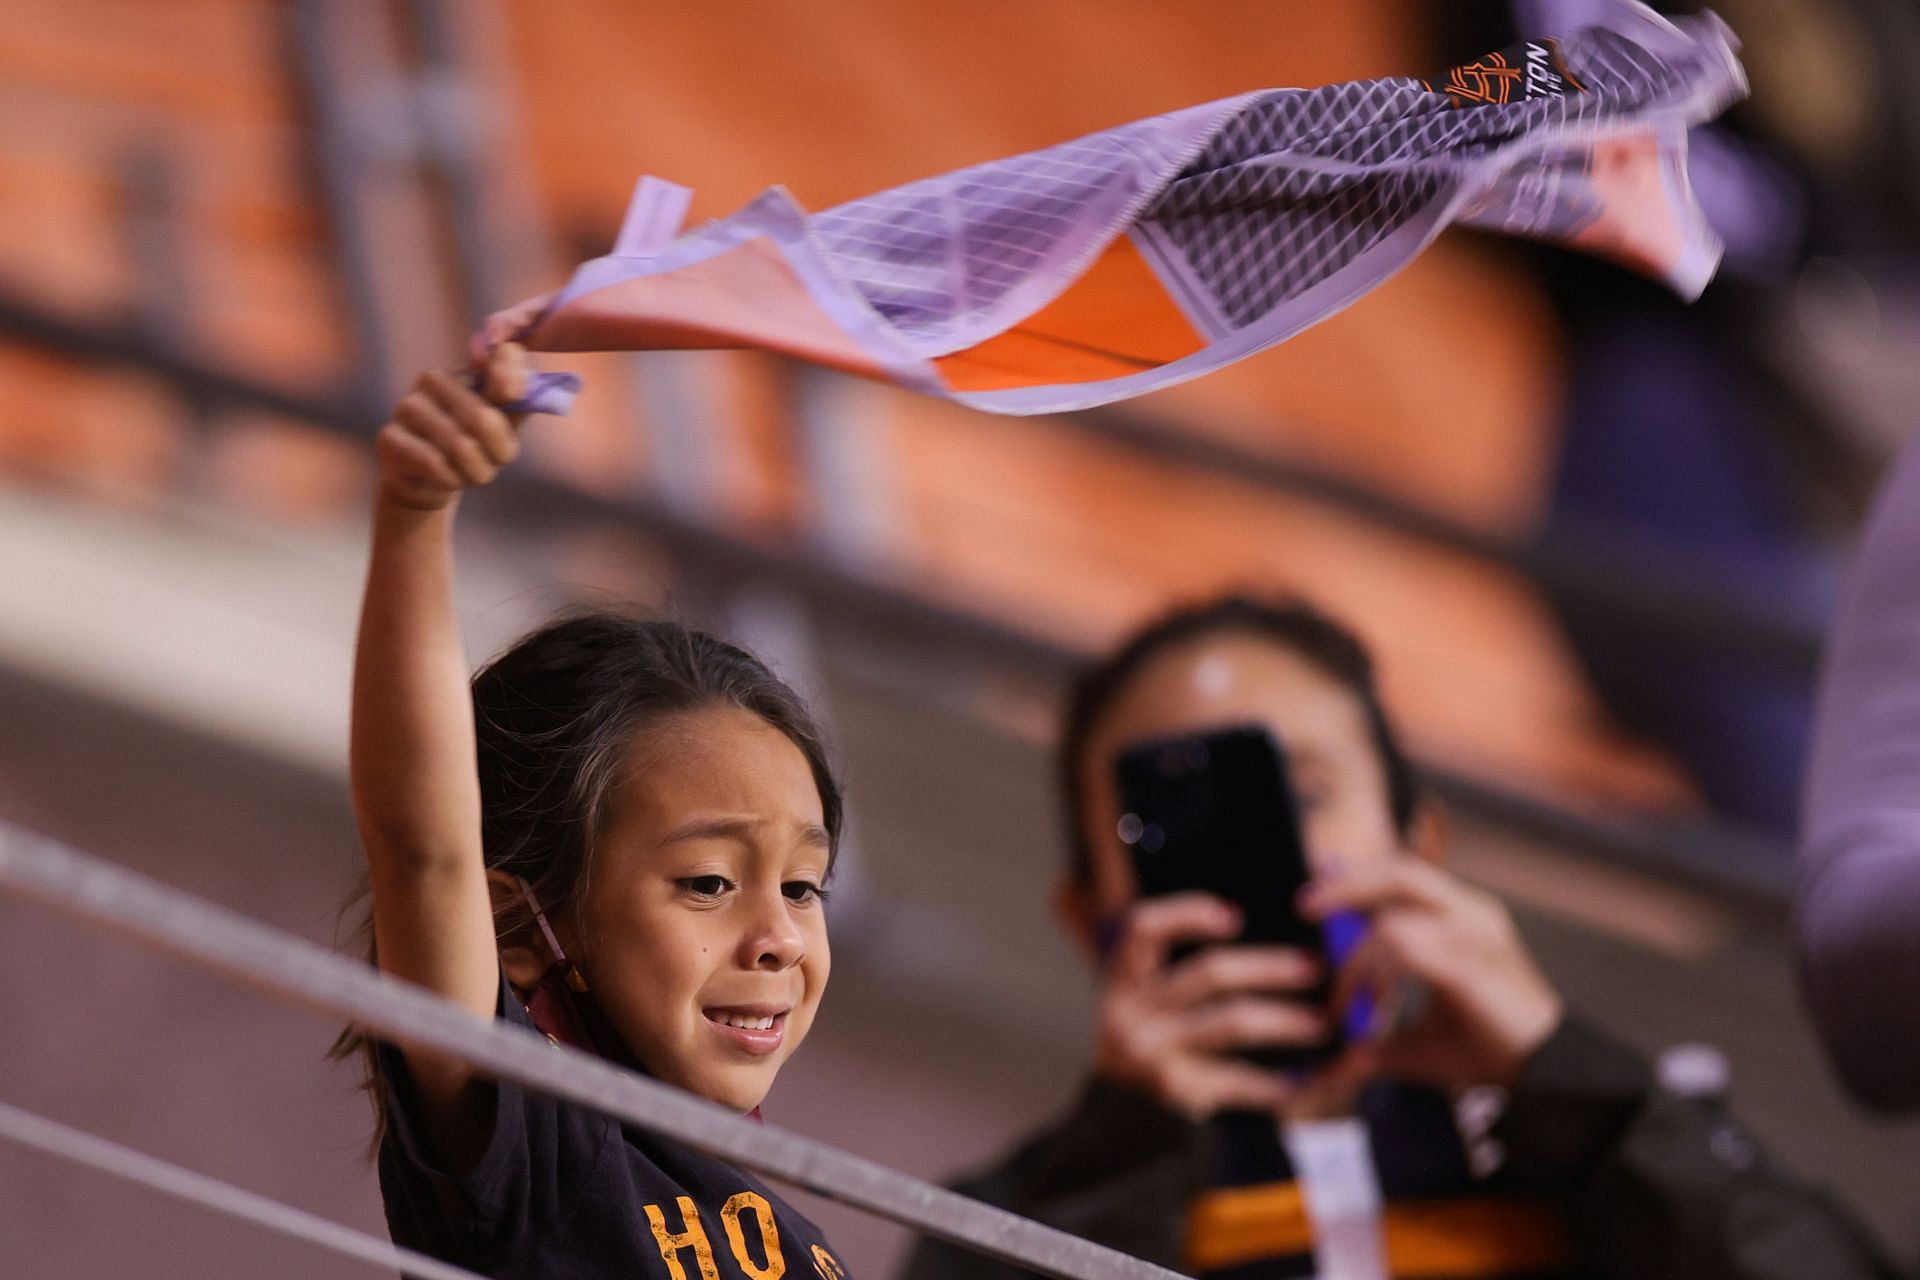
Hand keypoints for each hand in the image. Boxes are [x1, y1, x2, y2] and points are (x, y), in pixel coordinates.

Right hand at [375, 344, 529, 510]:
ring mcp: (407, 407)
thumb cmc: (473, 445)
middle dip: (499, 453)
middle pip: (483, 420)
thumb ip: (516, 401)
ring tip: (473, 473)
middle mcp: (431, 380)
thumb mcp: (503, 425)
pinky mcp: (389, 438)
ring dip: (478, 471)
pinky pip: (435, 464)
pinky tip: (449, 478)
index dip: (512, 388)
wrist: (427, 480)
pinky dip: (453, 480)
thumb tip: (515, 377)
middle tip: (496, 462)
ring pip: (460, 447)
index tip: (512, 411)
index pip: (501, 362)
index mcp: (465, 370)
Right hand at [1095, 893, 1327, 1118]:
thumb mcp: (1144, 1007)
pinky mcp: (1173, 1088)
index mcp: (1123, 980)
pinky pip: (1235, 1078)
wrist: (1114, 1126)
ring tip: (1320, 1024)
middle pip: (1210, 973)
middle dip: (1269, 967)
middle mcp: (1132, 1011)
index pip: (1144, 928)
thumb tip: (1246, 930)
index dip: (1187, 913)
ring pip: (1232, 1021)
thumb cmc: (1147, 1051)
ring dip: (1283, 1020)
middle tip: (1313, 968)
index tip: (1235, 918)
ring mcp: (1151, 1051)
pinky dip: (1270, 1081)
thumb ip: (1179, 975)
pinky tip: (1299, 1082)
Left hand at [1301, 859, 1562, 1088]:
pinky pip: (1405, 951)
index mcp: (1465, 915)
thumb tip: (1331, 1062)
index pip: (1408, 871)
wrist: (1549, 1075)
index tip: (1318, 881)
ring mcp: (1474, 935)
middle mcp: (1472, 914)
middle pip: (1399, 872)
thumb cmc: (1487, 1051)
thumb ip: (1376, 1038)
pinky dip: (1374, 977)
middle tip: (1305, 906)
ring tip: (1342, 998)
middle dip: (1347, 885)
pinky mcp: (1468, 965)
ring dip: (1356, 959)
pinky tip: (1365, 1007)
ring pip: (1393, 919)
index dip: (1359, 872)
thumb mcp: (1420, 1037)